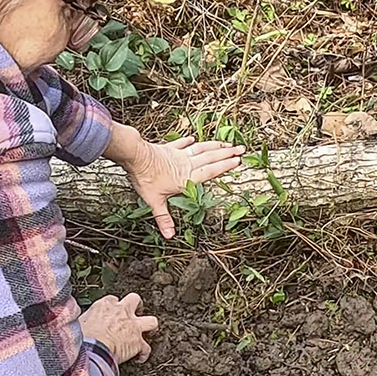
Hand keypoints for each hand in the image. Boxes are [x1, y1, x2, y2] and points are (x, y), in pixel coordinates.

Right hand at [80, 293, 158, 364]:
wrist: (92, 349)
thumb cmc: (82, 337)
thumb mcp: (79, 321)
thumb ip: (84, 319)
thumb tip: (78, 321)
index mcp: (105, 305)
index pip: (113, 299)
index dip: (114, 306)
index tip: (112, 313)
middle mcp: (122, 312)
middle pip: (135, 299)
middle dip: (137, 306)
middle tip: (134, 314)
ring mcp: (133, 326)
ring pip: (151, 321)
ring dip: (150, 327)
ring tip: (149, 332)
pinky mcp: (138, 342)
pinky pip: (147, 348)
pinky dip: (144, 353)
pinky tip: (140, 358)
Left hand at [114, 133, 244, 238]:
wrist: (135, 156)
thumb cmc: (145, 178)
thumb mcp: (155, 201)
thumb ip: (164, 218)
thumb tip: (169, 236)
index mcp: (186, 177)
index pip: (210, 171)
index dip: (224, 166)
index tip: (237, 161)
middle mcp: (186, 164)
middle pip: (211, 157)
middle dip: (227, 153)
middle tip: (241, 149)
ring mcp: (178, 155)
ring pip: (201, 149)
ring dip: (215, 146)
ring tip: (227, 143)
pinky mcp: (168, 148)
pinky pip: (181, 144)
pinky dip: (188, 141)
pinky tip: (193, 139)